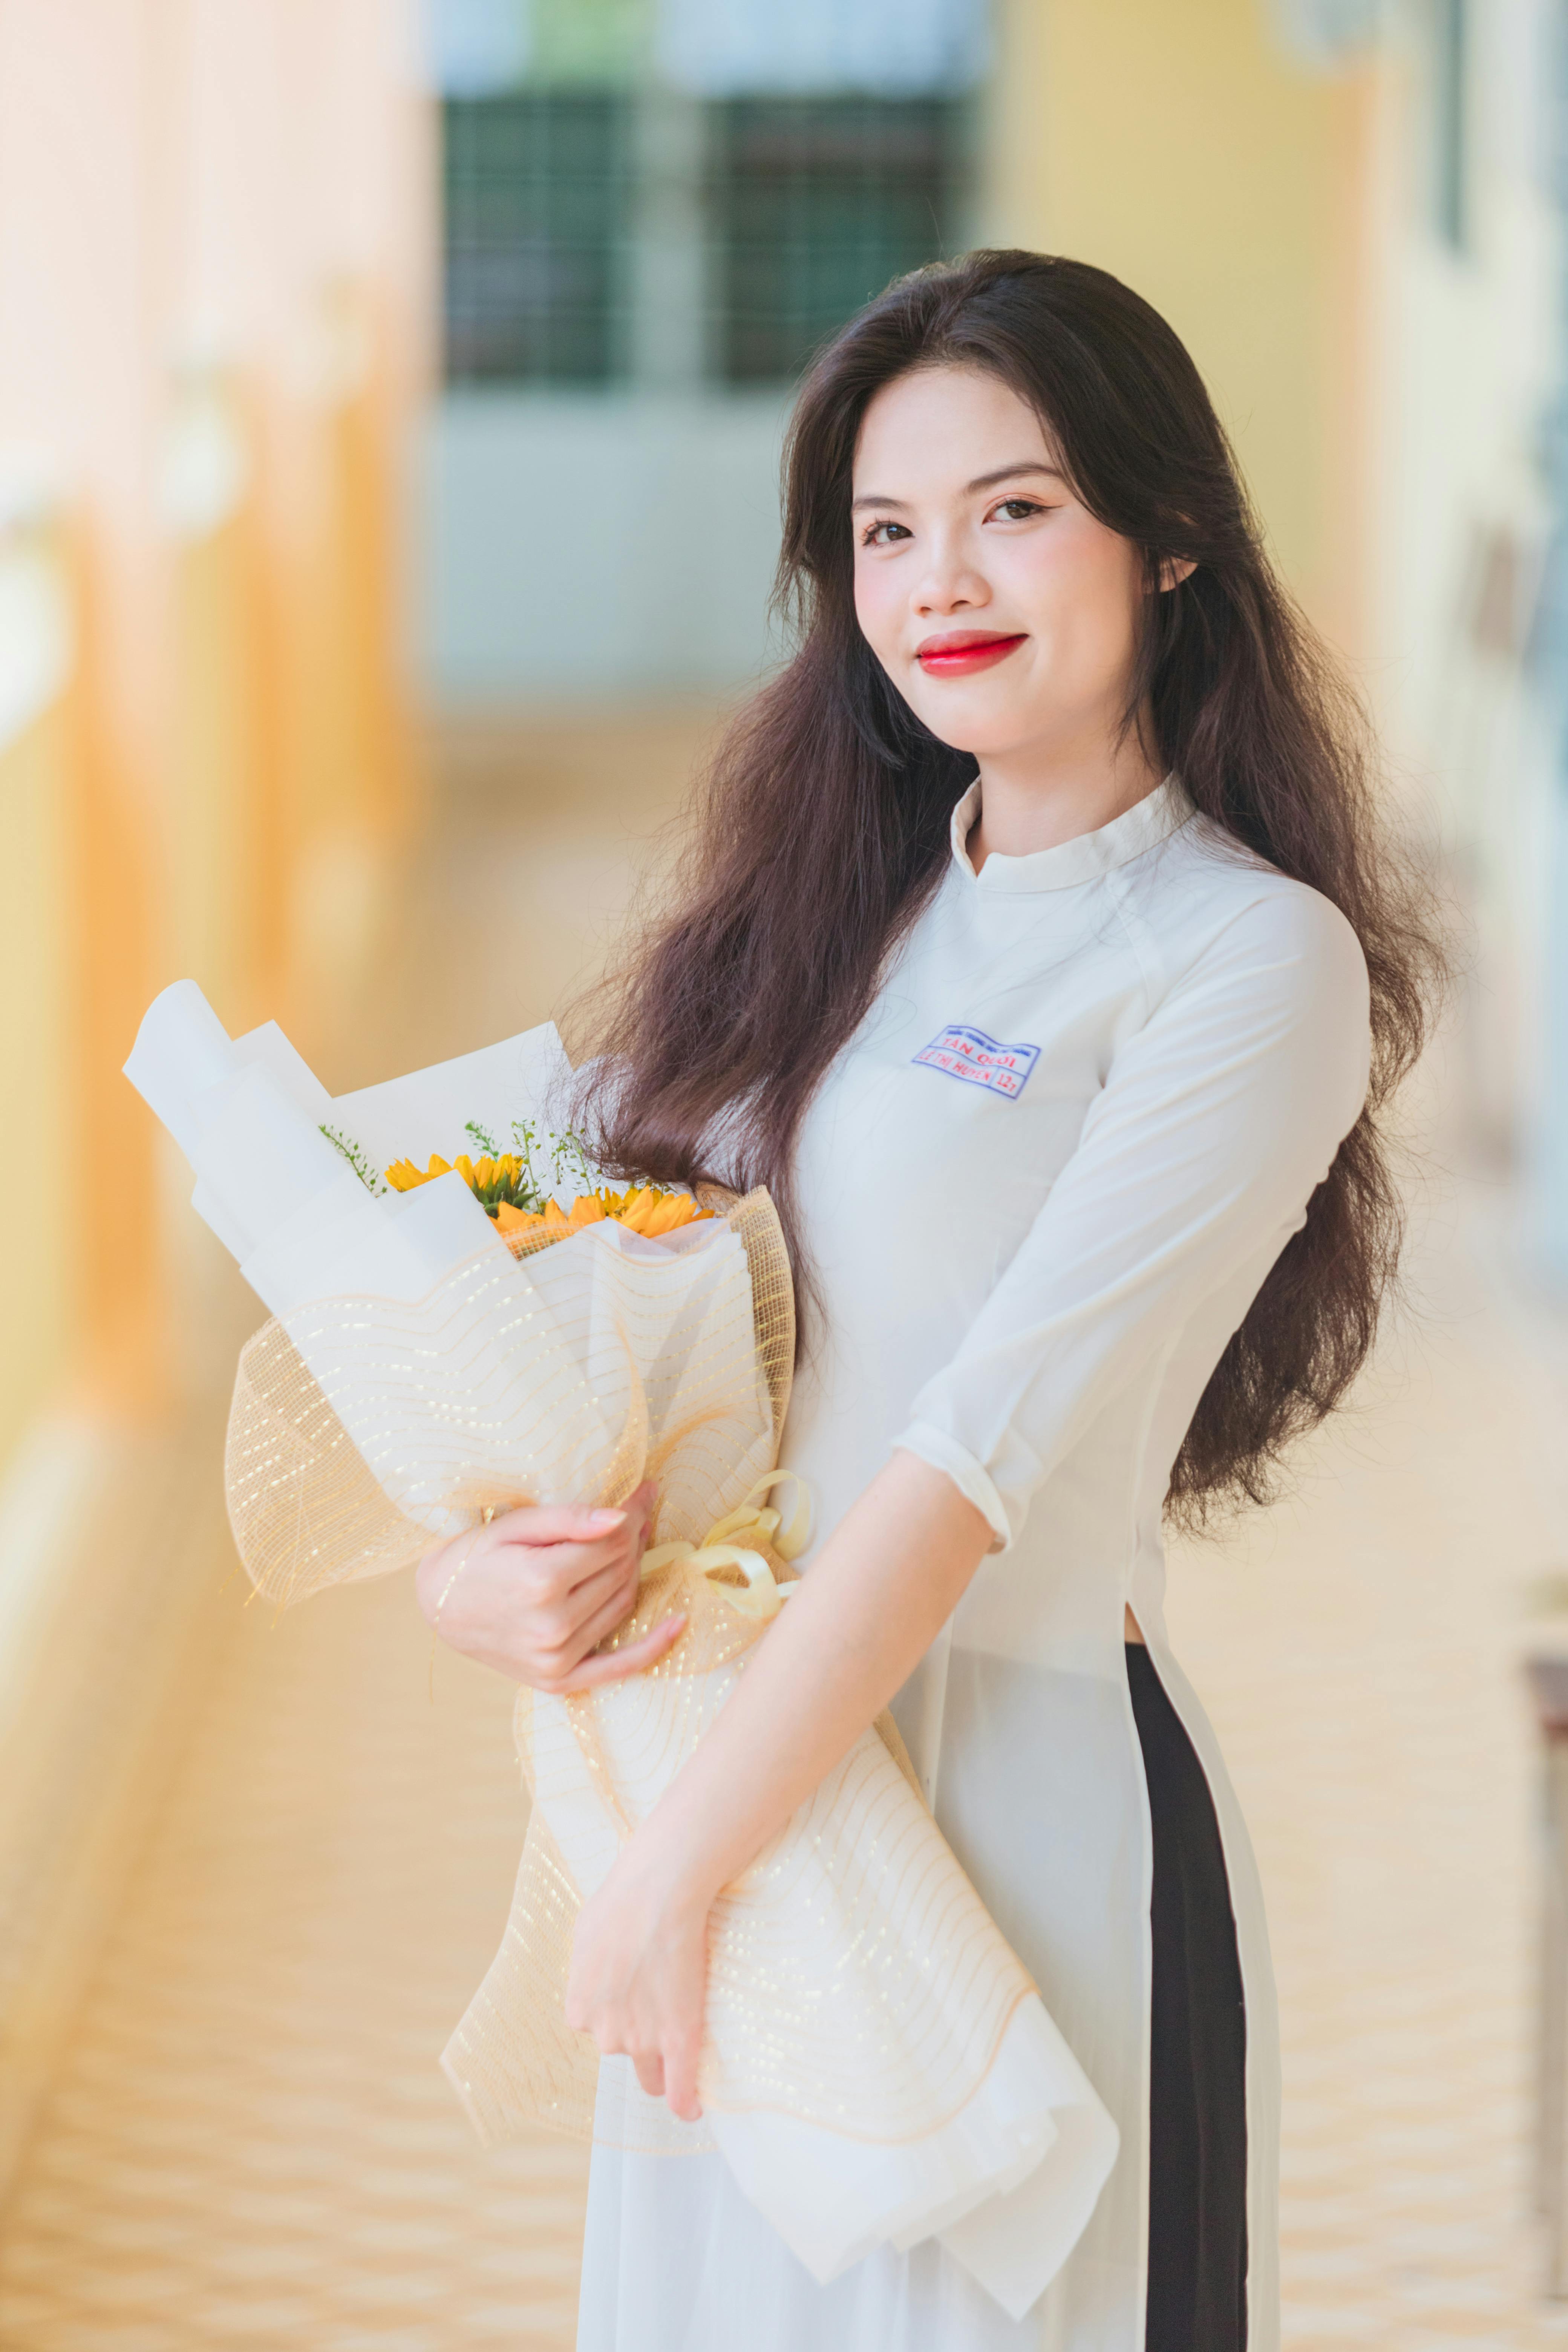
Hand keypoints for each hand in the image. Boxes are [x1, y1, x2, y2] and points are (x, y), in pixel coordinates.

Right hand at [415, 1480, 685, 1691]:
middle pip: (619, 1571)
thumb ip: (569, 1520)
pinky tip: (678, 1624)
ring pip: (622, 1605)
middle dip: (634, 1537)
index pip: (610, 1542)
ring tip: (636, 1542)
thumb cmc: (476, 1557)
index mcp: (540, 1582)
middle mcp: (551, 1626)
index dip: (631, 1513)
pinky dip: (652, 1648)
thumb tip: (621, 1518)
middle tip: (639, 1512)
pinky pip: (618, 1667)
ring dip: (635, 1571)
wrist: (441, 1606)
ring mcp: (555, 1659)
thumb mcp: (514, 1526)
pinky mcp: (558, 1680)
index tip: (644, 1491)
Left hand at [565, 1845, 710, 2120]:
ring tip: (682, 2038)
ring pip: (652, 2071)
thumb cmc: (620, 1903)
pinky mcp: (678, 2038)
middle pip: (625, 2053)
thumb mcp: (585, 1938)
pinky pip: (680, 2087)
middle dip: (640, 2039)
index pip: (600, 2033)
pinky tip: (692, 2111)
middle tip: (661, 2012)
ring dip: (663, 2061)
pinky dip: (685, 2103)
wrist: (657, 1894)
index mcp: (580, 2011)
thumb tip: (596, 1969)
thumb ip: (588, 1970)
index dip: (620, 2019)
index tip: (636, 2009)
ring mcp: (642, 2040)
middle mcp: (605, 2035)